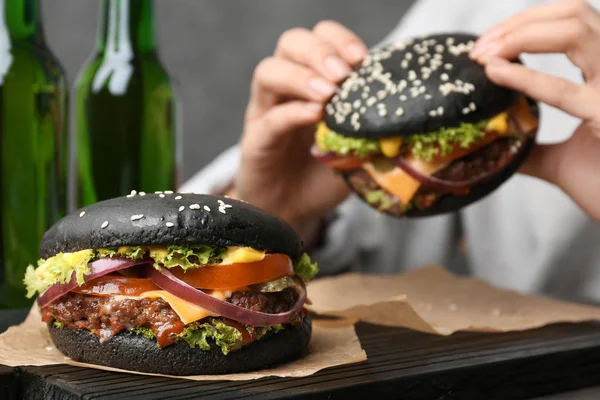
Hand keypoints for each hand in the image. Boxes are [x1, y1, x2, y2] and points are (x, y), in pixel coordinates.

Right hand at [235, 21, 367, 240]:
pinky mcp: (256, 141)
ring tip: (327, 94)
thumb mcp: (357, 150)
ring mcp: (266, 113)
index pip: (320, 39)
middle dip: (320, 51)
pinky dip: (293, 112)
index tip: (362, 58)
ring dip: (301, 76)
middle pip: (291, 43)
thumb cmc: (322, 176)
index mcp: (312, 82)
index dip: (340, 40)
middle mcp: (286, 90)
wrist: (293, 211)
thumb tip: (407, 126)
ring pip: (268, 71)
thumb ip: (374, 133)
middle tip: (342, 74)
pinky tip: (315, 116)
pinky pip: (270, 118)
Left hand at [471, 0, 599, 221]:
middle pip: (573, 13)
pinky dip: (525, 77)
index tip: (487, 45)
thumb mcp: (563, 162)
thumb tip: (498, 144)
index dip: (527, 23)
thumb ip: (532, 148)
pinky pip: (565, 91)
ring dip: (520, 36)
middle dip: (518, 23)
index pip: (573, 21)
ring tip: (484, 56)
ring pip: (576, 30)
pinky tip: (494, 72)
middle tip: (479, 48)